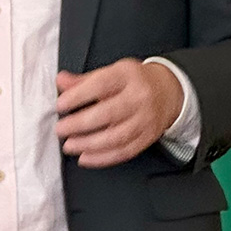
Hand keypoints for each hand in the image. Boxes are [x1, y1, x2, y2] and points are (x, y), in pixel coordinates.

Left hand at [54, 58, 184, 168]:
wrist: (170, 91)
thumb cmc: (135, 82)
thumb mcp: (112, 73)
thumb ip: (84, 80)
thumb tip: (61, 80)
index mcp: (128, 76)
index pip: (101, 85)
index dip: (78, 96)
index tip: (60, 105)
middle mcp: (140, 97)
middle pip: (108, 114)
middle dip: (80, 124)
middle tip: (60, 130)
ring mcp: (146, 119)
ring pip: (116, 137)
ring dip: (89, 144)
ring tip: (69, 145)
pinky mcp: (149, 137)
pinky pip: (125, 151)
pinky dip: (103, 158)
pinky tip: (85, 157)